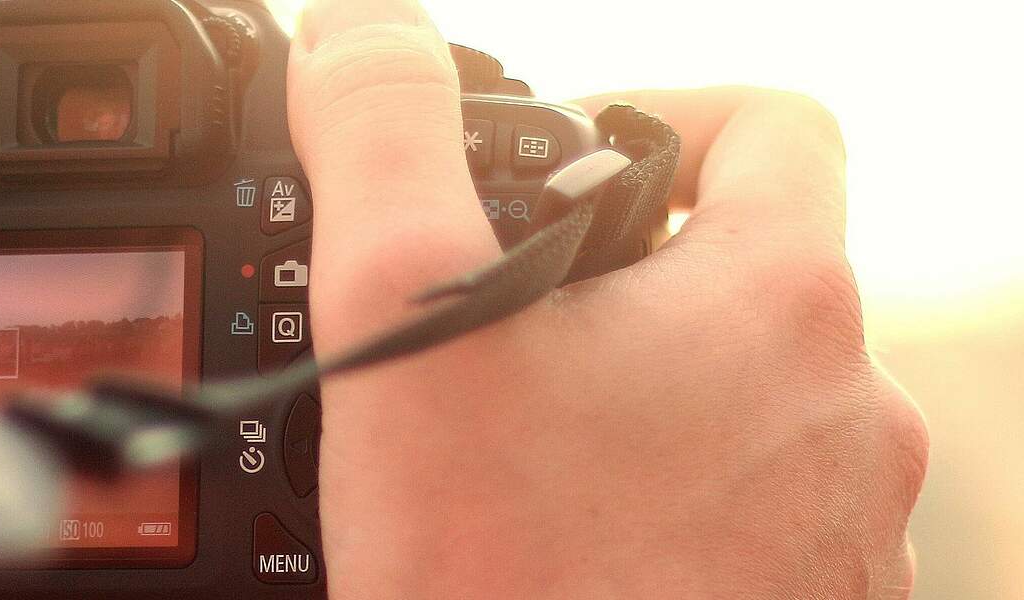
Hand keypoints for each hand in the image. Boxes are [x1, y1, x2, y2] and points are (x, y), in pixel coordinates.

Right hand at [288, 0, 928, 597]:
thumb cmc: (507, 575)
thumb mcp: (406, 313)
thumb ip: (383, 131)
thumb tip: (359, 29)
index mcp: (777, 302)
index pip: (776, 124)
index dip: (668, 109)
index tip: (579, 159)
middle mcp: (848, 411)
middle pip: (753, 272)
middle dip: (626, 276)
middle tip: (507, 324)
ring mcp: (846, 528)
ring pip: (750, 404)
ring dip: (646, 396)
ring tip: (522, 448)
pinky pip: (751, 515)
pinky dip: (669, 503)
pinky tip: (570, 541)